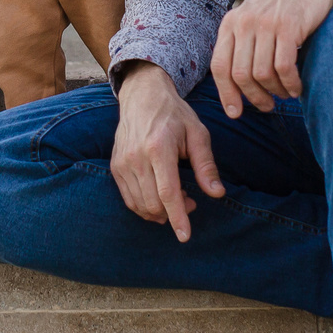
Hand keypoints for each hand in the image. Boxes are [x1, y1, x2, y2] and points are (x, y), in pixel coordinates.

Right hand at [110, 65, 223, 241]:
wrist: (142, 96)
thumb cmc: (174, 114)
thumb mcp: (198, 133)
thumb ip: (206, 165)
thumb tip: (217, 193)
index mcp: (159, 148)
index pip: (167, 192)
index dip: (177, 217)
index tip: (185, 236)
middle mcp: (136, 157)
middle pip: (153, 203)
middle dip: (174, 213)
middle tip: (191, 201)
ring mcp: (122, 163)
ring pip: (140, 205)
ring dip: (160, 212)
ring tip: (177, 197)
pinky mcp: (115, 167)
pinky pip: (129, 199)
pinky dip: (145, 206)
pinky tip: (159, 198)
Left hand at [211, 0, 332, 115]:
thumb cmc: (282, 9)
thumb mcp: (253, 21)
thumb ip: (242, 46)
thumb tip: (236, 88)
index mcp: (230, 23)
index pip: (219, 66)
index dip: (226, 94)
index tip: (235, 113)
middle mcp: (244, 22)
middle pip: (240, 74)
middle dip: (254, 98)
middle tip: (268, 107)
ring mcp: (265, 23)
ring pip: (262, 74)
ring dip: (275, 92)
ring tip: (286, 95)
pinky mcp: (288, 26)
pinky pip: (283, 67)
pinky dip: (290, 84)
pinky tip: (297, 87)